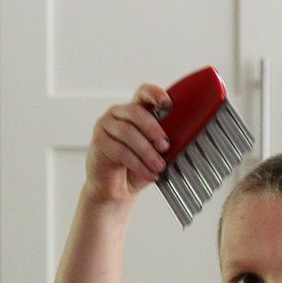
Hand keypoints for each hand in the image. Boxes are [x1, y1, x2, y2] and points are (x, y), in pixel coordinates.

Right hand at [85, 83, 172, 202]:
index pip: (143, 94)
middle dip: (153, 129)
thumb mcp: (156, 154)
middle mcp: (118, 114)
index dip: (154, 94)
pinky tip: (149, 174)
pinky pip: (120, 151)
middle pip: (135, 112)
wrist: (117, 188)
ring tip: (159, 167)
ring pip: (127, 132)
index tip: (167, 102)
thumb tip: (183, 141)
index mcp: (135, 112)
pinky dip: (138, 164)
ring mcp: (106, 126)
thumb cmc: (137, 168)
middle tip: (165, 147)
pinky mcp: (98, 143)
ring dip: (147, 151)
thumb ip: (165, 143)